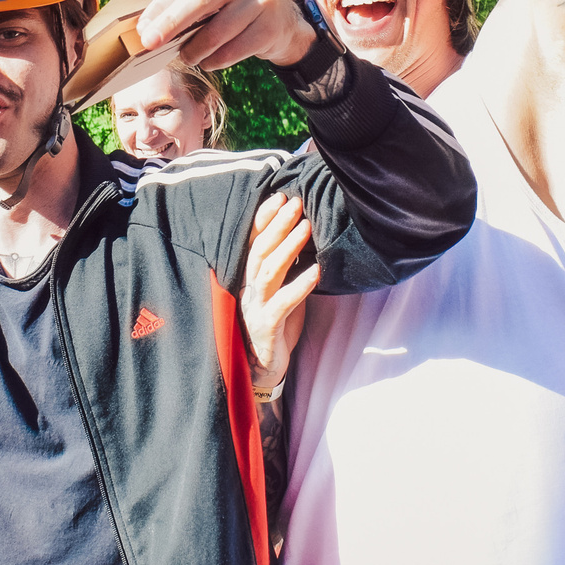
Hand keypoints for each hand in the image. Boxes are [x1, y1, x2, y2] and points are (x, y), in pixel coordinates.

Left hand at [135, 0, 316, 69]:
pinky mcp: (271, 24)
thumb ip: (181, 5)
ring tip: (188, 57)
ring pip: (217, 31)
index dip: (159, 9)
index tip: (142, 31)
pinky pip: (234, 50)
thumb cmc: (231, 8)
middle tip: (150, 44)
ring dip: (195, 50)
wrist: (281, 20)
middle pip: (200, 0)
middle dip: (170, 24)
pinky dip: (216, 60)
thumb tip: (147, 30)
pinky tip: (210, 60)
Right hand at [242, 192, 319, 391]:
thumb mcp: (280, 289)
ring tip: (306, 227)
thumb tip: (303, 233)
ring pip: (268, 272)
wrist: (264, 367)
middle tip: (296, 203)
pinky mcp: (266, 327)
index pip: (253, 242)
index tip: (280, 197)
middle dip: (277, 225)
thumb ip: (285, 266)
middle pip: (260, 250)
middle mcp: (248, 289)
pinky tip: (316, 271)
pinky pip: (283, 303)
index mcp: (249, 278)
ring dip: (288, 247)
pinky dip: (299, 285)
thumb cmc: (276, 324)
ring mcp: (254, 308)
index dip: (264, 219)